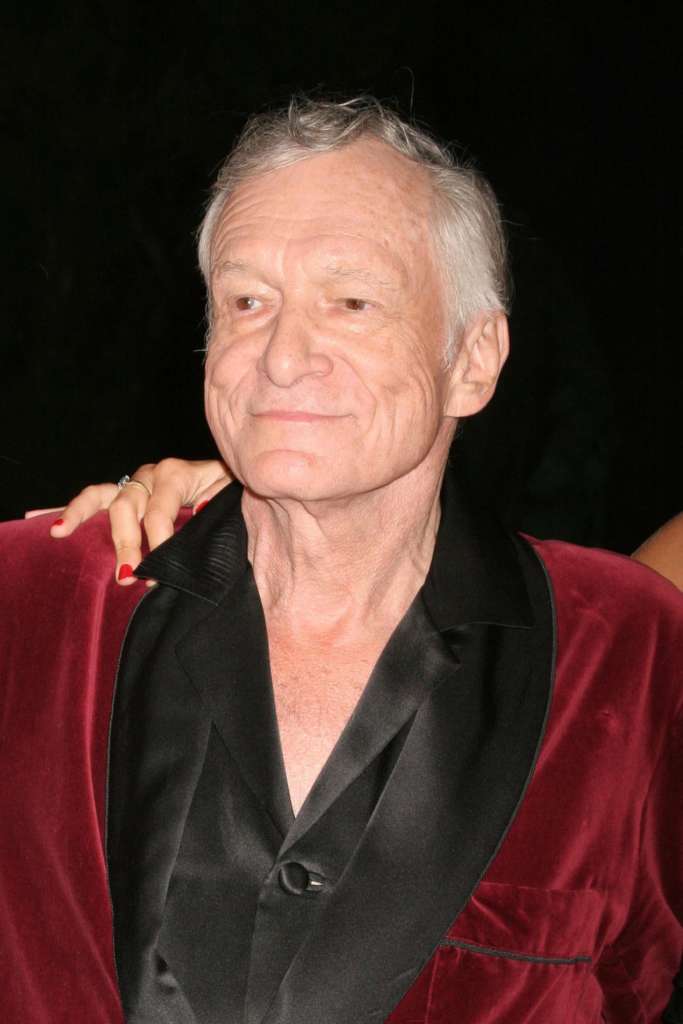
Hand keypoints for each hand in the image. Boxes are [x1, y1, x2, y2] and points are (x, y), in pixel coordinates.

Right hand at [48, 459, 230, 583]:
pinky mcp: (123, 493)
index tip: (158, 571)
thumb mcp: (230, 493)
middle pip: (128, 508)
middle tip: (127, 574)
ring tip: (61, 534)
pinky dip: (71, 510)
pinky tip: (54, 527)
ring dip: (83, 519)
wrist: (227, 478)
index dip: (158, 542)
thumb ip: (218, 501)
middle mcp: (150, 476)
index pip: (159, 511)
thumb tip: (200, 509)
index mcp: (176, 474)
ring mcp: (133, 483)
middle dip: (125, 543)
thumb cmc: (226, 492)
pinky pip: (93, 498)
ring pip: (102, 498)